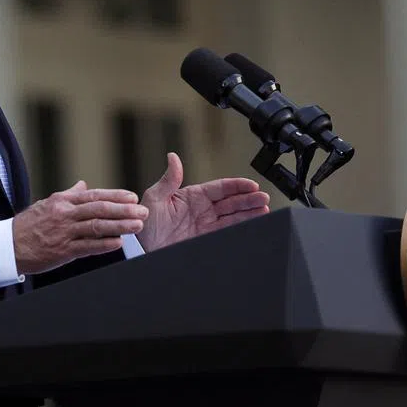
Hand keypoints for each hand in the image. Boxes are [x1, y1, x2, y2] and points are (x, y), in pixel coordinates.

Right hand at [13, 182, 148, 274]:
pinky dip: (103, 244)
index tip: (132, 197)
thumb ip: (69, 195)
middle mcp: (65, 214)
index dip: (115, 196)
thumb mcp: (47, 204)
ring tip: (137, 225)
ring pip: (96, 227)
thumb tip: (84, 185)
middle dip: (123, 210)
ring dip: (119, 226)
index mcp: (62, 201)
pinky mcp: (62, 251)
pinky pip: (87, 247)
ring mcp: (64, 233)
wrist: (8, 245)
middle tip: (142, 211)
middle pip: (99, 209)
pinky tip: (118, 243)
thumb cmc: (29, 225)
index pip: (94, 196)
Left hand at [137, 153, 269, 251]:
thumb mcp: (155, 199)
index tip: (251, 185)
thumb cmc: (145, 223)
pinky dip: (242, 227)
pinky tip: (254, 223)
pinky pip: (228, 231)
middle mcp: (202, 209)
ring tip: (265, 209)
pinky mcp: (207, 239)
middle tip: (264, 198)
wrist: (141, 250)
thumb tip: (173, 157)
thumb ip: (169, 180)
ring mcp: (206, 225)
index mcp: (192, 196)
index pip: (220, 188)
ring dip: (250, 212)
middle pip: (231, 202)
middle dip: (249, 199)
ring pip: (233, 216)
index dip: (237, 186)